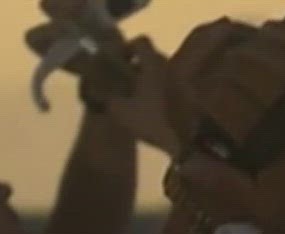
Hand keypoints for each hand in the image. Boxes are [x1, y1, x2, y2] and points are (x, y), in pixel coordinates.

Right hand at [100, 38, 177, 152]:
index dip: (128, 47)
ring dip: (149, 79)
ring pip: (161, 72)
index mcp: (153, 64)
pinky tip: (152, 109)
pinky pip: (170, 85)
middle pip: (152, 56)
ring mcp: (182, 80)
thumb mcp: (121, 112)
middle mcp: (169, 66)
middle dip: (137, 65)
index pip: (141, 41)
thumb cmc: (153, 121)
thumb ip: (107, 98)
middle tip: (124, 80)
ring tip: (136, 97)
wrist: (188, 140)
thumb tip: (96, 90)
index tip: (119, 60)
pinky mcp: (189, 95)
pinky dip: (160, 91)